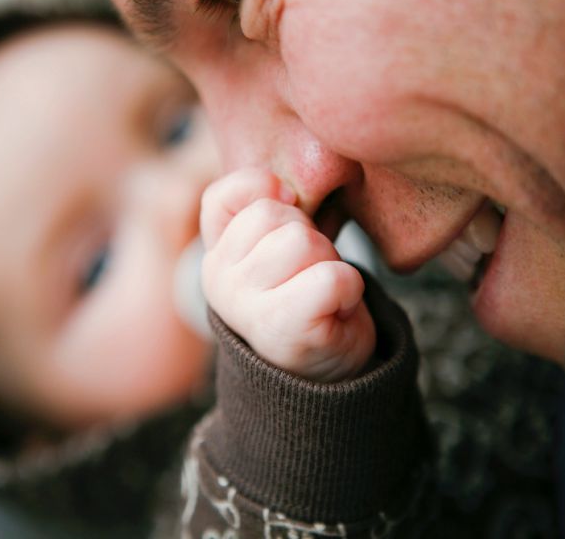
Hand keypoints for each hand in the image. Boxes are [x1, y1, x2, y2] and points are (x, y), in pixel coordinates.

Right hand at [200, 168, 374, 381]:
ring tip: (324, 293)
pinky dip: (348, 290)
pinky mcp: (282, 327)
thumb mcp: (279, 248)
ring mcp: (246, 306)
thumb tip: (283, 189)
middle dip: (313, 237)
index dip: (263, 192)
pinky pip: (332, 277)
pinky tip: (336, 310)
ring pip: (305, 242)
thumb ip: (269, 210)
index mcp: (216, 255)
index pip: (223, 197)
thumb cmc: (306, 300)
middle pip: (278, 216)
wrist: (326, 376)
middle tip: (312, 275)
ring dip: (331, 263)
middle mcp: (219, 279)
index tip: (290, 215)